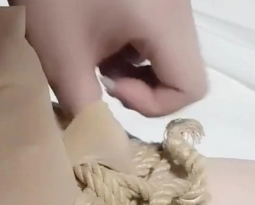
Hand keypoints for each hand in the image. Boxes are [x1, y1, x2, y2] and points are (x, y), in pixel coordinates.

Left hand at [11, 0, 206, 116]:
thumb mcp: (62, 59)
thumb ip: (85, 109)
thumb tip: (100, 143)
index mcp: (166, 22)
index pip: (192, 86)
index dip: (153, 103)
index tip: (111, 89)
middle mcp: (179, 9)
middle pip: (184, 70)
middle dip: (142, 86)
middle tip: (100, 77)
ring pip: (168, 52)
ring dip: (134, 67)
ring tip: (92, 55)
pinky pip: (155, 32)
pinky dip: (129, 45)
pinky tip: (94, 37)